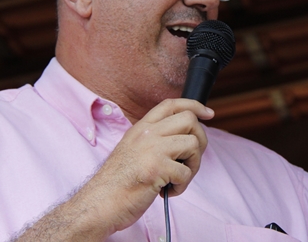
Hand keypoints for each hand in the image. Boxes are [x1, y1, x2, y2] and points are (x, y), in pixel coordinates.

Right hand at [15, 98, 213, 241]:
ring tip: (177, 179)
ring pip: (193, 144)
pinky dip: (182, 186)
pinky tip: (166, 191)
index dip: (194, 105)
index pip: (172, 104)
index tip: (208, 114)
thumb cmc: (117, 182)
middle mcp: (147, 133)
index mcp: (141, 128)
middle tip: (189, 160)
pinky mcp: (156, 168)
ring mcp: (151, 149)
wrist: (99, 203)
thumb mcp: (133, 149)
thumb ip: (155, 139)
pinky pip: (186, 172)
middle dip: (200, 141)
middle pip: (190, 120)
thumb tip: (186, 136)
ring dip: (193, 165)